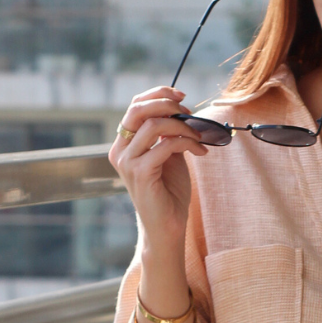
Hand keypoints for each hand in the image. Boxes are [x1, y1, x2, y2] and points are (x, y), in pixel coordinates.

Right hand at [109, 87, 207, 249]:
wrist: (168, 227)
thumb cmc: (169, 194)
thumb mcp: (169, 156)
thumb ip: (169, 134)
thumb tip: (179, 111)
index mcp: (124, 145)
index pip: (135, 106)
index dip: (158, 95)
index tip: (182, 96)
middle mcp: (120, 151)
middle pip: (138, 109)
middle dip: (167, 103)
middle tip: (189, 112)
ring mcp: (128, 162)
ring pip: (154, 125)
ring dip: (182, 126)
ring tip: (199, 136)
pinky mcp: (140, 173)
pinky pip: (166, 145)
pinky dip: (187, 143)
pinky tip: (201, 151)